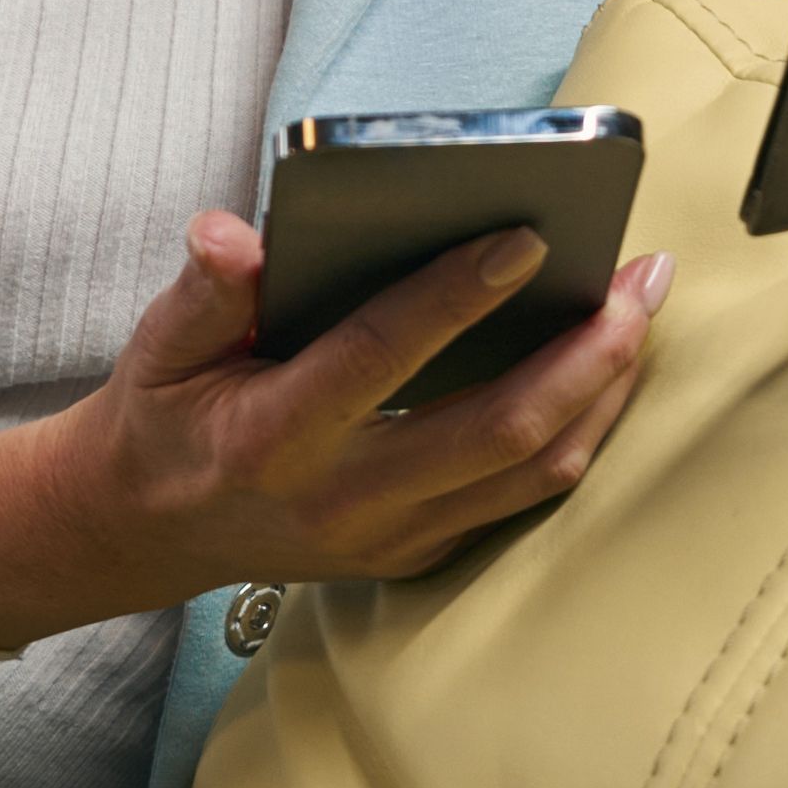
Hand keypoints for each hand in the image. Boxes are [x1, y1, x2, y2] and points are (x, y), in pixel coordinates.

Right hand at [0, 213, 669, 653]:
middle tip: (642, 277)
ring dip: (604, 392)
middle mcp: (342, 500)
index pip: (378, 358)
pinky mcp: (417, 554)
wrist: (143, 533)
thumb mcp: (159, 347)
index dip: (453, 297)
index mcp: (272, 437)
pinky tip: (609, 369)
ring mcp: (388, 538)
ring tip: (644, 310)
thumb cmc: (165, 418)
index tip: (527, 236)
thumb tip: (237, 233)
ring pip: (532, 475)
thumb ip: (203, 290)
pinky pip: (522, 500)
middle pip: (496, 431)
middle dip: (585, 353)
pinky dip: (578, 433)